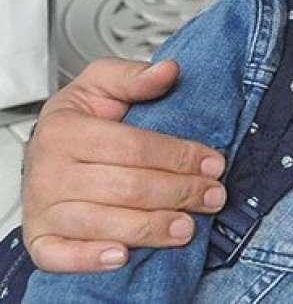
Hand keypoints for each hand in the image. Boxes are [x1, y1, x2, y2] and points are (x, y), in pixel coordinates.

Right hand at [21, 57, 226, 271]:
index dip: (180, 156)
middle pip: (126, 187)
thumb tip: (168, 71)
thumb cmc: (78, 122)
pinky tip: (122, 255)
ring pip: (102, 222)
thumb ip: (134, 76)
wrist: (43, 153)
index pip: (135, 146)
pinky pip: (60, 255)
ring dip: (151, 227)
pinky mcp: (40, 239)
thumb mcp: (101, 85)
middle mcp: (50, 171)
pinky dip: (90, 258)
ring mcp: (43, 208)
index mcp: (66, 130)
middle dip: (179, 193)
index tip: (214, 163)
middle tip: (213, 197)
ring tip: (187, 228)